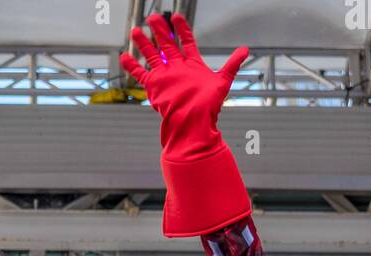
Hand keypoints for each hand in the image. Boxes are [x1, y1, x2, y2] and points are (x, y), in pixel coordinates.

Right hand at [120, 13, 247, 156]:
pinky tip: (124, 57)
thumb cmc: (208, 106)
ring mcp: (165, 77)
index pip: (186, 41)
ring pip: (152, 56)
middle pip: (167, 44)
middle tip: (154, 18)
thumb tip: (245, 49)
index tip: (177, 17)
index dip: (182, 29)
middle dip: (161, 30)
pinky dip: (132, 67)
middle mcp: (177, 68)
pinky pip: (141, 75)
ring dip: (144, 44)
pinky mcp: (155, 87)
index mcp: (192, 65)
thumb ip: (232, 64)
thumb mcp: (222, 81)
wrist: (193, 123)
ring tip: (135, 31)